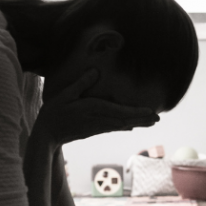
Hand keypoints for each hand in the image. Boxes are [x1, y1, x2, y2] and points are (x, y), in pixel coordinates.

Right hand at [36, 67, 158, 144]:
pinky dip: (124, 126)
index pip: (120, 110)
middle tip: (158, 119)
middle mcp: (99, 119)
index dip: (136, 112)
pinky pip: (113, 127)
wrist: (47, 135)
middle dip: (142, 119)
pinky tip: (131, 126)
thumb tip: (95, 71)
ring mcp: (98, 127)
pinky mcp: (94, 130)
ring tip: (152, 122)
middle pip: (125, 119)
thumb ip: (81, 83)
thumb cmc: (54, 112)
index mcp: (93, 109)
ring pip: (122, 124)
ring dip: (137, 123)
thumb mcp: (65, 94)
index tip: (150, 112)